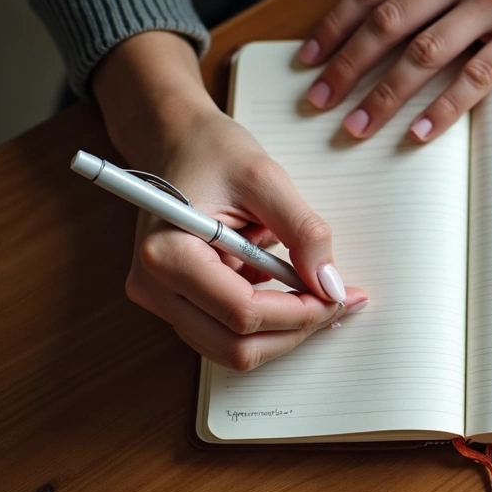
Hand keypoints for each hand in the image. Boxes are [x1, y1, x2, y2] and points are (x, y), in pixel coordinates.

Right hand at [92, 32, 367, 370]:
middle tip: (337, 302)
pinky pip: (226, 332)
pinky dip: (267, 323)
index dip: (299, 313)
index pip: (241, 312)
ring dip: (283, 332)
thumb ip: (303, 232)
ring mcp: (161, 299)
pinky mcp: (176, 301)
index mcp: (167, 254)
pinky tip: (294, 292)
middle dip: (295, 331)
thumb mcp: (266, 178)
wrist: (177, 140)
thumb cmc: (211, 151)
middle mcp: (154, 286)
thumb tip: (330, 284)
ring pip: (231, 350)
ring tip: (321, 296)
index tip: (338, 295)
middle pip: (235, 347)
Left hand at [297, 0, 491, 141]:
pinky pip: (477, 76)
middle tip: (320, 102)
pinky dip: (445, 107)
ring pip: (424, 56)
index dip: (335, 27)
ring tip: (358, 127)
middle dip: (346, 69)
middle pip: (388, 26)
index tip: (310, 60)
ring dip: (384, 97)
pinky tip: (422, 132)